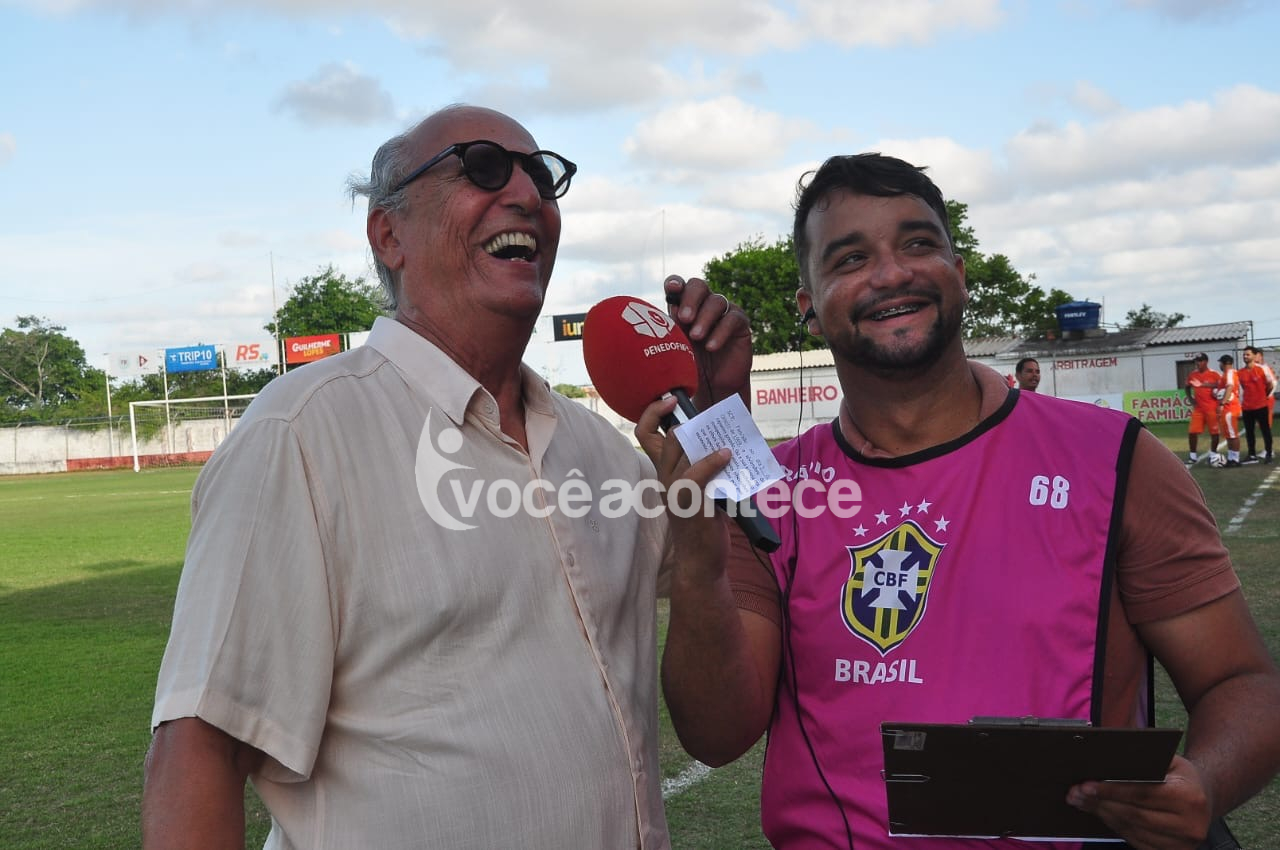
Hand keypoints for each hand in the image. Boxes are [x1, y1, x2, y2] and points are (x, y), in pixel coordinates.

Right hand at [635, 395, 733, 581]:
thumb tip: (726, 441)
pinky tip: (728, 455)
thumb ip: (708, 467)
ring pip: (679, 451)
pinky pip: (696, 473)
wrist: (702, 563)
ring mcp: (674, 490)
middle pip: (666, 438)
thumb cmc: (705, 526)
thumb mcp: (705, 490)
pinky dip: (713, 460)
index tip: (670, 400)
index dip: (653, 413)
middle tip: (710, 418)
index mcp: (666, 473)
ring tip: (724, 437)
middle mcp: (665, 479)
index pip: (645, 435)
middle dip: (686, 423)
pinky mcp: (689, 502)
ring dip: (703, 439)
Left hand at [663, 276, 751, 409]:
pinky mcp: (740, 323)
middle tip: (684, 318)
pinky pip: (732, 319)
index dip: (675, 283)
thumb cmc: (690, 366)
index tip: (671, 289)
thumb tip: (672, 308)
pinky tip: (711, 347)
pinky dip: (720, 332)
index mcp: (684, 306)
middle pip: (698, 285)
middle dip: (690, 299)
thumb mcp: (677, 347)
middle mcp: (704, 305)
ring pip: (716, 301)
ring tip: (696, 337)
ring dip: (704, 318)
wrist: (712, 387)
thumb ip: (673, 328)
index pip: (679, 287)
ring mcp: (723, 312)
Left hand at [1066, 754, 1212, 849]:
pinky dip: (1116, 827)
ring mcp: (1183, 844)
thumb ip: (1143, 759)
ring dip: (1104, 815)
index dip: (1112, 791)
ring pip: (1132, 830)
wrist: (1204, 798)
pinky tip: (1102, 814)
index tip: (1087, 785)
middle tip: (1075, 794)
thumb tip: (1106, 758)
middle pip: (1134, 815)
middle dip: (1101, 803)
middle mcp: (1190, 825)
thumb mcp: (1169, 759)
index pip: (1142, 794)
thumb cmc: (1180, 775)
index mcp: (1189, 797)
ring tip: (1082, 802)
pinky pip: (1137, 841)